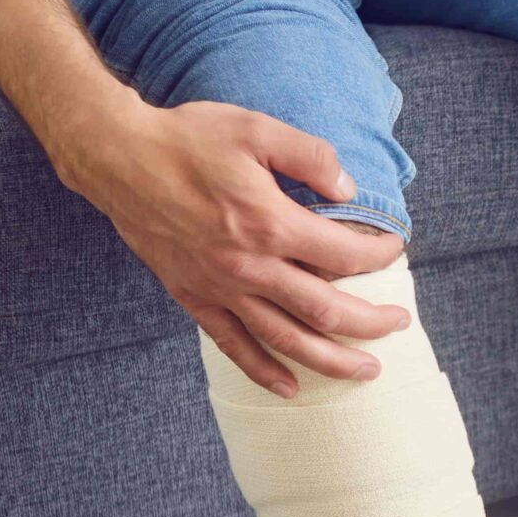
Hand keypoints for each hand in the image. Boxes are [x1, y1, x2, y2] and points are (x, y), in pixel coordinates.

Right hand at [53, 97, 408, 396]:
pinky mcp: (194, 297)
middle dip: (370, 323)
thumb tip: (349, 188)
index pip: (344, 255)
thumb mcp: (255, 128)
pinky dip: (263, 371)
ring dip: (331, 360)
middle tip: (399, 324)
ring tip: (366, 371)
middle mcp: (249, 266)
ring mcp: (220, 287)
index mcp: (269, 223)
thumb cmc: (188, 138)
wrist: (117, 157)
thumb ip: (310, 156)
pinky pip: (233, 345)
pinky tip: (290, 387)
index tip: (394, 252)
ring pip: (286, 339)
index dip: (378, 257)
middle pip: (325, 311)